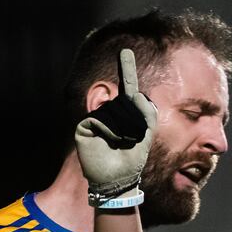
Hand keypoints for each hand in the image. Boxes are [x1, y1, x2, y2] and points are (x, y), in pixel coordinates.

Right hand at [75, 48, 158, 208]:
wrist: (117, 179)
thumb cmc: (132, 160)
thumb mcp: (145, 136)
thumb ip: (147, 113)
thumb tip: (136, 95)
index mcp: (125, 113)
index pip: (126, 88)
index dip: (126, 69)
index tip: (126, 51)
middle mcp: (109, 112)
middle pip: (125, 102)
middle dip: (134, 122)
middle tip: (131, 140)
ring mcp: (96, 118)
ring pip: (114, 111)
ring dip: (123, 128)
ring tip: (121, 144)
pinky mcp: (84, 126)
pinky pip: (100, 120)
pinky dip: (109, 132)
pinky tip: (108, 143)